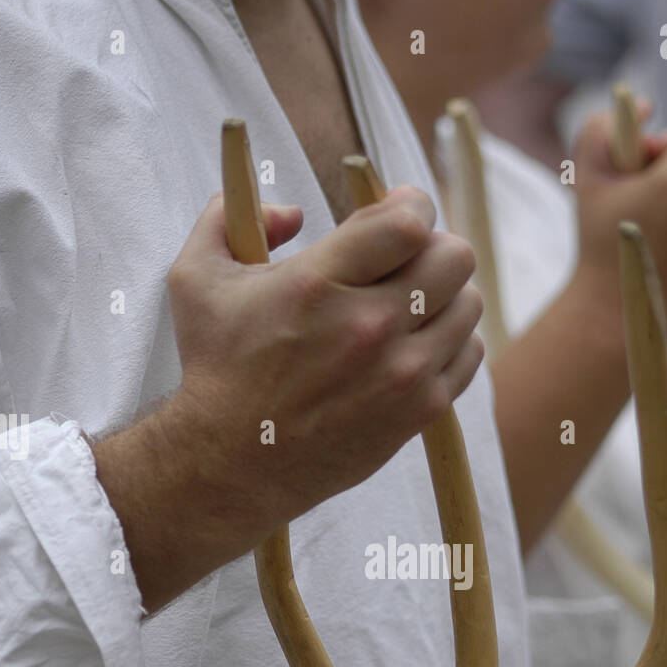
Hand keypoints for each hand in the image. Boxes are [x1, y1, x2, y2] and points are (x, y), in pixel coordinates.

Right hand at [164, 186, 483, 541]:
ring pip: (469, 303)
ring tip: (411, 304)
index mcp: (318, 283)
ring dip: (445, 295)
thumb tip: (292, 212)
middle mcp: (368, 325)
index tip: (397, 211)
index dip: (411, 205)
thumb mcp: (196, 278)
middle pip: (454, 256)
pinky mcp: (420, 409)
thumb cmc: (216, 367)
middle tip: (406, 260)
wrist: (233, 462)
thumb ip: (229, 218)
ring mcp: (402, 371)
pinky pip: (469, 353)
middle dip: (432, 246)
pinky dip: (452, 340)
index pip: (409, 221)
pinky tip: (418, 343)